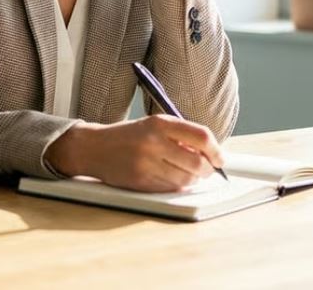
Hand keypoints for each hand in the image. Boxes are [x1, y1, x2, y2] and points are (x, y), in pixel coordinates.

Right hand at [45, 115, 223, 192]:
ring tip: (181, 171)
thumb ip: (179, 136)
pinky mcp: (141, 182)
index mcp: (159, 123)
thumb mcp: (152, 126)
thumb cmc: (127, 136)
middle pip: (198, 163)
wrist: (92, 148)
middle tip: (205, 169)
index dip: (216, 150)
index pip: (201, 136)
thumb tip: (210, 154)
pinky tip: (166, 176)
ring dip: (191, 179)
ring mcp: (146, 164)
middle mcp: (153, 142)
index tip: (220, 158)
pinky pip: (171, 189)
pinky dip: (175, 185)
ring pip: (186, 179)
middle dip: (207, 169)